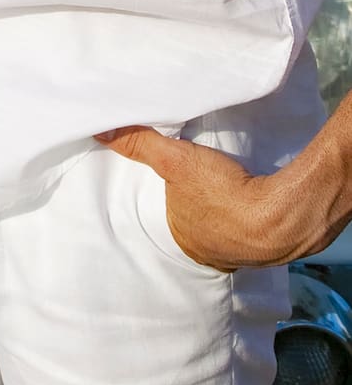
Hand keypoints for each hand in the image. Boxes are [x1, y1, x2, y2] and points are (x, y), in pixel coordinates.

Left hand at [98, 125, 326, 269]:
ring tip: (221, 192)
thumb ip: (140, 144)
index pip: (168, 220)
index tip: (170, 188)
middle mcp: (212, 254)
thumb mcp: (176, 161)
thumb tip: (101, 131)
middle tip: (197, 187)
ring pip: (225, 228)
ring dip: (223, 212)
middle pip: (196, 224)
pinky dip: (249, 215)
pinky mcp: (270, 242)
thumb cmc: (224, 194)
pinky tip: (251, 202)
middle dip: (194, 208)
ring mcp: (243, 252)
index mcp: (185, 242)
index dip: (167, 202)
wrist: (282, 216)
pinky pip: (253, 227)